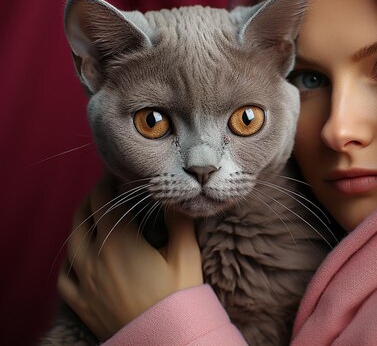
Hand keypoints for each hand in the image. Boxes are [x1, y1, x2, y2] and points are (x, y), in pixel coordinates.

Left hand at [57, 174, 202, 340]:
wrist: (164, 339)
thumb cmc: (177, 298)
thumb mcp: (185, 255)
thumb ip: (178, 221)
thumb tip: (174, 196)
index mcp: (119, 242)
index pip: (103, 201)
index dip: (107, 182)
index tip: (117, 174)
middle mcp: (94, 259)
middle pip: (81, 218)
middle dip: (91, 198)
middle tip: (103, 190)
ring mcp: (84, 283)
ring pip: (70, 244)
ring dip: (79, 224)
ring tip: (90, 217)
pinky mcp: (81, 304)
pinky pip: (64, 278)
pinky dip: (69, 261)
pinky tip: (77, 259)